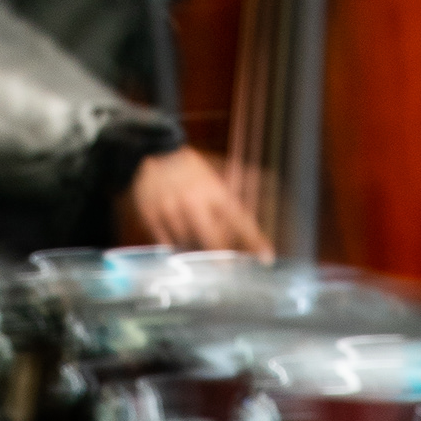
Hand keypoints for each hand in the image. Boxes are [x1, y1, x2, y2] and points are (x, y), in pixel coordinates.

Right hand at [120, 145, 271, 253]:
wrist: (150, 151)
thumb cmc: (189, 169)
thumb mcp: (214, 176)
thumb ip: (236, 195)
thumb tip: (270, 189)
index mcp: (213, 190)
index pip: (239, 220)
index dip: (255, 241)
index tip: (267, 258)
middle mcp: (194, 201)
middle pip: (213, 241)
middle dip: (223, 258)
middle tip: (226, 269)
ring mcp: (171, 210)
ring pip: (189, 246)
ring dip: (197, 252)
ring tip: (198, 248)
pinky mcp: (152, 216)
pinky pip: (168, 245)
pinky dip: (176, 249)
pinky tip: (179, 242)